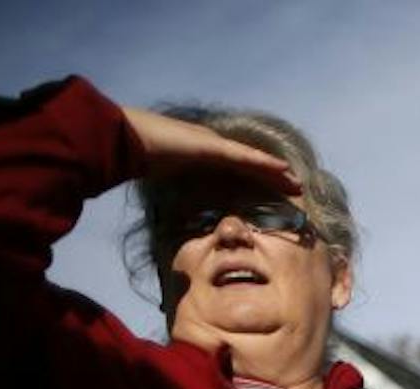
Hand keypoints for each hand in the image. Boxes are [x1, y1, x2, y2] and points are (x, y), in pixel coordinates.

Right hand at [119, 104, 300, 193]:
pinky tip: (283, 169)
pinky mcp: (211, 145)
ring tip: (297, 183)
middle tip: (296, 189)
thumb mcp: (161, 179)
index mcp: (201, 156)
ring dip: (276, 171)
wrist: (122, 141)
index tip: (274, 193)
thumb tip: (177, 217)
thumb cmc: (136, 159)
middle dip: (273, 177)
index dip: (257, 179)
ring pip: (252, 160)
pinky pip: (244, 156)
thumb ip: (174, 193)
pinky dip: (264, 163)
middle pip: (249, 164)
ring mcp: (212, 143)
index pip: (236, 169)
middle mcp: (210, 146)